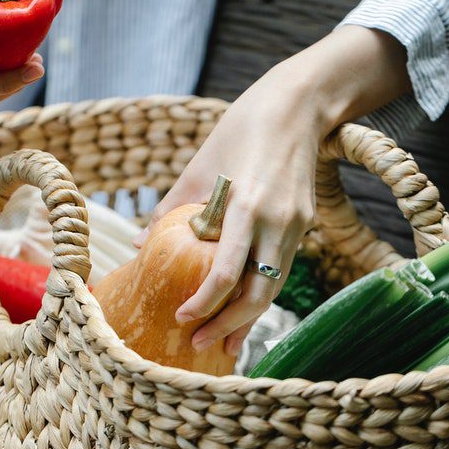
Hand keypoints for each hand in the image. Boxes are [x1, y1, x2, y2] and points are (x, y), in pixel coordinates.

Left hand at [134, 26, 409, 356]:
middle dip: (229, 323)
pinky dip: (262, 292)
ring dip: (249, 317)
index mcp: (246, 205)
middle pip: (258, 291)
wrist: (298, 105)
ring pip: (274, 286)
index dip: (204, 300)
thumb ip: (172, 209)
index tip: (182, 317)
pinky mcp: (305, 223)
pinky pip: (282, 268)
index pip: (226, 270)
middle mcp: (276, 221)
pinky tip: (245, 309)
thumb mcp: (199, 166)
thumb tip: (143, 246)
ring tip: (226, 342)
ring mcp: (296, 224)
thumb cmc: (240, 129)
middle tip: (200, 343)